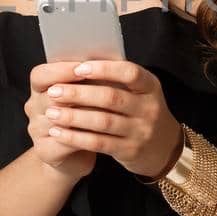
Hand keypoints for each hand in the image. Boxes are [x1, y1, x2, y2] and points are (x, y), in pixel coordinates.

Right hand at [26, 61, 97, 179]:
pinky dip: (82, 137)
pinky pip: (63, 142)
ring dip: (84, 116)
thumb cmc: (84, 115)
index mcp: (39, 88)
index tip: (83, 68)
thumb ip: (88, 78)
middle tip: (100, 90)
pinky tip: (99, 133)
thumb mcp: (84, 93)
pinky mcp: (44, 150)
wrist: (75, 153)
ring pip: (59, 120)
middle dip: (76, 94)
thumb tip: (107, 61)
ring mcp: (36, 130)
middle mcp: (33, 107)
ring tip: (107, 112)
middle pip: (50, 97)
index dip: (61, 71)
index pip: (40, 75)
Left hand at [38, 58, 183, 180]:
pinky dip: (76, 137)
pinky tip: (59, 133)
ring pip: (103, 122)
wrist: (165, 148)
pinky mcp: (130, 151)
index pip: (129, 72)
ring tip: (51, 113)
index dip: (103, 69)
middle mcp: (149, 108)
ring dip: (73, 117)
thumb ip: (117, 80)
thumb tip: (77, 64)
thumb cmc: (141, 112)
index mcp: (150, 86)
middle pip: (111, 98)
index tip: (78, 68)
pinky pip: (99, 143)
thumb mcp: (140, 93)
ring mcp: (141, 131)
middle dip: (78, 94)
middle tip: (53, 92)